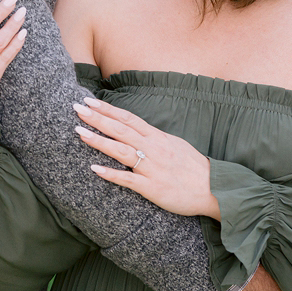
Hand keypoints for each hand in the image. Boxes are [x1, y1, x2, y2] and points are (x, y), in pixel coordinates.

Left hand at [73, 96, 219, 218]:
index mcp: (157, 137)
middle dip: (97, 118)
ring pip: (121, 150)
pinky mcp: (152, 187)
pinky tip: (94, 168)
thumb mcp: (175, 145)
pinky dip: (110, 174)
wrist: (214, 189)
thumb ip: (154, 138)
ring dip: (99, 141)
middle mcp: (153, 148)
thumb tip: (136, 131)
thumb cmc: (194, 168)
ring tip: (79, 132)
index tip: (90, 100)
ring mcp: (152, 167)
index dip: (108, 109)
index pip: (128, 118)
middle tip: (77, 108)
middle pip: (120, 130)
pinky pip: (128, 180)